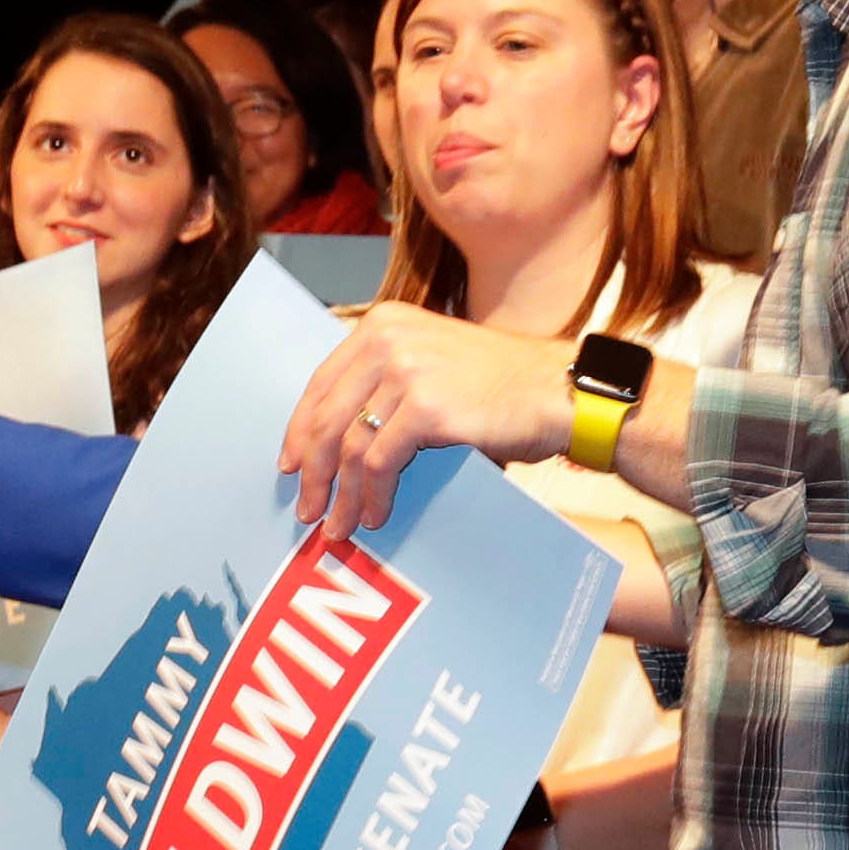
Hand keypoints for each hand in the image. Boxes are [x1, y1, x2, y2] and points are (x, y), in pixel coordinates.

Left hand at [281, 304, 571, 539]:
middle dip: (312, 471)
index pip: (322, 382)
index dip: (300, 429)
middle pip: (327, 416)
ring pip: (349, 445)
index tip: (290, 463)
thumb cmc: (505, 385)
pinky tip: (378, 515)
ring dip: (341, 494)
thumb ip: (390, 383)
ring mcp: (406, 372)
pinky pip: (380, 462)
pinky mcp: (426, 408)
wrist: (558, 390)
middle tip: (308, 508)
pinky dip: (374, 495)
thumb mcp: (435, 361)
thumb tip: (343, 442)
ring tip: (341, 525)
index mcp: (383, 324)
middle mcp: (387, 340)